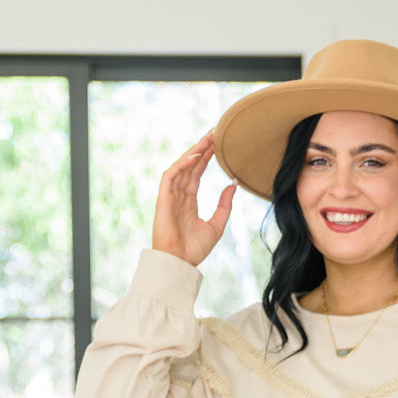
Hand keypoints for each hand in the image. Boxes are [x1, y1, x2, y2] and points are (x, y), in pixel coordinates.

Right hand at [152, 132, 236, 266]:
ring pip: (180, 167)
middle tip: (214, 134)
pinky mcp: (163, 199)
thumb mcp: (217, 225)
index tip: (217, 145)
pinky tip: (195, 156)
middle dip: (201, 149)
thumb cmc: (195, 250)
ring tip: (207, 140)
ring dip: (193, 152)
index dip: (206, 158)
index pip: (197, 173)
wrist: (180, 263)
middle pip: (189, 166)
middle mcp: (178, 196)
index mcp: (188, 202)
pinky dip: (182, 164)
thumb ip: (225, 205)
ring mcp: (170, 196)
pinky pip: (171, 176)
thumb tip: (234, 184)